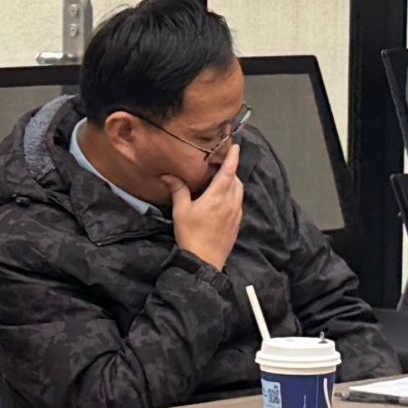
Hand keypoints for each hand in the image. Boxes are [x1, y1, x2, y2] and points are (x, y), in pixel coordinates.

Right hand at [161, 143, 243, 271]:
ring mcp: (236, 213)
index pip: (229, 171)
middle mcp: (231, 202)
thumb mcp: (181, 211)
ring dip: (233, 183)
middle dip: (231, 170)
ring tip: (222, 181)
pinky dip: (233, 196)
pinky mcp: (237, 223)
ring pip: (239, 191)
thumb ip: (178, 191)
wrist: (204, 261)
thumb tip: (168, 176)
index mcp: (218, 196)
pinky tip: (223, 201)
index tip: (235, 146)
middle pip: (236, 180)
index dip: (233, 157)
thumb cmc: (191, 235)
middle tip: (221, 165)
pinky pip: (238, 203)